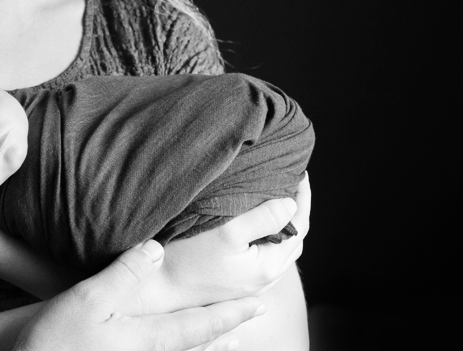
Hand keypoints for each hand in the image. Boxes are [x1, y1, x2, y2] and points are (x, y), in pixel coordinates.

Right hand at [14, 240, 263, 350]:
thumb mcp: (90, 298)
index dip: (231, 314)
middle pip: (198, 343)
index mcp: (150, 339)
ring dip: (209, 343)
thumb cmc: (56, 338)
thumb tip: (157, 249)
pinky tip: (171, 344)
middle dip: (226, 330)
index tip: (258, 306)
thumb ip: (126, 273)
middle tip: (253, 318)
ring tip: (229, 338)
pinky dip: (182, 348)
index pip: (201, 325)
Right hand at [134, 174, 311, 313]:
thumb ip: (262, 218)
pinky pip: (267, 257)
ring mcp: (252, 284)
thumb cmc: (188, 259)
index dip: (302, 199)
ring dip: (285, 225)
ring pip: (281, 250)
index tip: (300, 174)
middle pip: (294, 240)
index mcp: (268, 266)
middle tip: (292, 183)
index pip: (299, 227)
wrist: (159, 289)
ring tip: (279, 200)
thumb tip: (290, 204)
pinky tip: (260, 227)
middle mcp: (265, 280)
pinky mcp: (238, 283)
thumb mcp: (227, 232)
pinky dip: (271, 237)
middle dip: (297, 211)